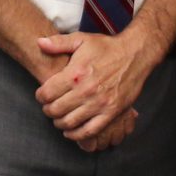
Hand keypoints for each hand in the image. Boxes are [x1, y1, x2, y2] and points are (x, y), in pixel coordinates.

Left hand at [33, 30, 155, 144]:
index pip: (47, 93)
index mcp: (76, 73)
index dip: (40, 96)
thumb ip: (58, 42)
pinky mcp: (111, 112)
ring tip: (58, 118)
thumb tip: (39, 42)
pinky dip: (77, 135)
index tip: (42, 95)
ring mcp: (99, 103)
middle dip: (48, 110)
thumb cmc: (107, 47)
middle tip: (48, 107)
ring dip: (59, 123)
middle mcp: (86, 90)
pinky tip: (71, 132)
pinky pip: (90, 131)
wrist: (135, 54)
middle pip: (56, 110)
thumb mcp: (81, 39)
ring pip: (70, 122)